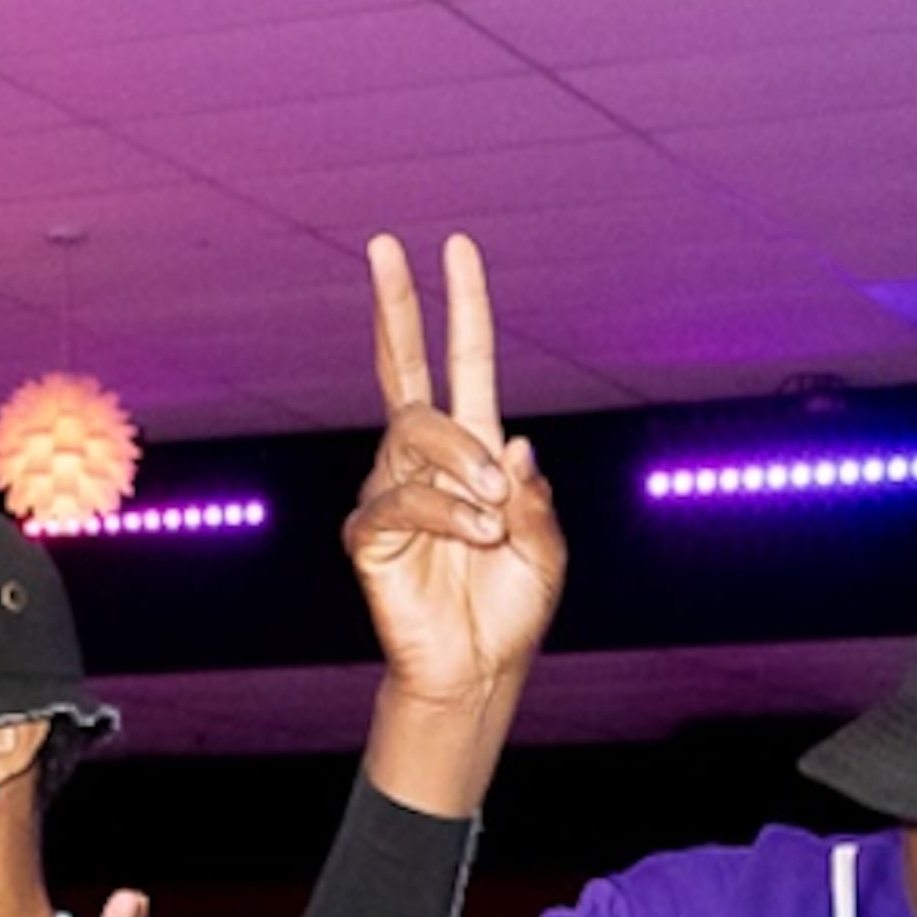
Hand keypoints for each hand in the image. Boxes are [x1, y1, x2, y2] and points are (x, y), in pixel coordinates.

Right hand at [348, 232, 564, 719]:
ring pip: (417, 434)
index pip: (464, 362)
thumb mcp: (546, 549)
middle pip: (401, 366)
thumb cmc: (510, 611)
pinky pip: (402, 498)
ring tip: (492, 515)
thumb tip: (511, 443)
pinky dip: (446, 512)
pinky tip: (474, 536)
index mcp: (473, 450)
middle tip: (383, 244)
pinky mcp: (369, 533)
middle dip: (394, 303)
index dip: (461, 305)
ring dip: (464, 465)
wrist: (477, 671)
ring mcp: (391, 491)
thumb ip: (535, 496)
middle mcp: (424, 460)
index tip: (456, 246)